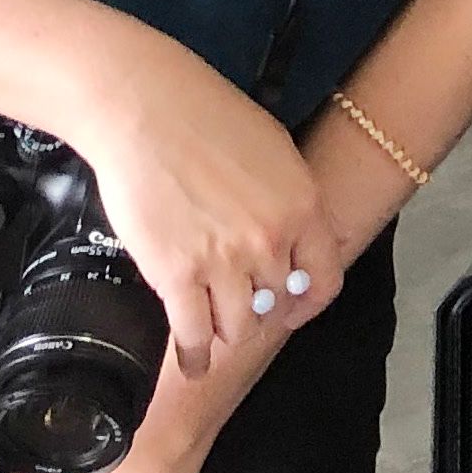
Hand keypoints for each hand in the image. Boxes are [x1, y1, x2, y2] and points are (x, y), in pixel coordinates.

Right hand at [62, 32, 340, 375]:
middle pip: (276, 306)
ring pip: (238, 327)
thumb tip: (290, 234)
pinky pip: (192, 334)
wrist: (146, 110)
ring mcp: (224, 261)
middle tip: (240, 314)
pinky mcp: (176, 274)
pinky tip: (191, 362)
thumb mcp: (274, 150)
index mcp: (302, 206)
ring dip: (226, 335)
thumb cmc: (205, 117)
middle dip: (260, 314)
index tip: (293, 311)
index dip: (308, 303)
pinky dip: (193, 356)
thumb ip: (288, 199)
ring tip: (214, 338)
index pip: (325, 279)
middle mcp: (271, 240)